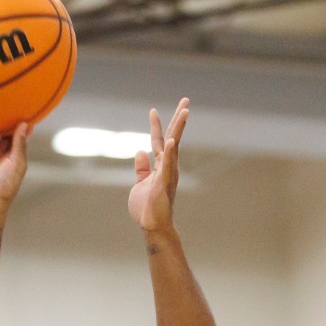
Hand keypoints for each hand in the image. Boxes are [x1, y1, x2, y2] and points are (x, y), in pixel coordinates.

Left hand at [128, 98, 187, 232]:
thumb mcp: (140, 183)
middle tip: (185, 100)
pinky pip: (167, 165)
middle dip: (178, 119)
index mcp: (160, 165)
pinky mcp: (163, 183)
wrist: (152, 225)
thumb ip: (141, 168)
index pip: (159, 140)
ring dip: (179, 129)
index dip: (156, 125)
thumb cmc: (147, 207)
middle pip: (173, 137)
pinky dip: (169, 153)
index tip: (152, 110)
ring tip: (185, 112)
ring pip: (174, 146)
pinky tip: (171, 141)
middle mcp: (167, 166)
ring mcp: (167, 173)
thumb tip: (140, 151)